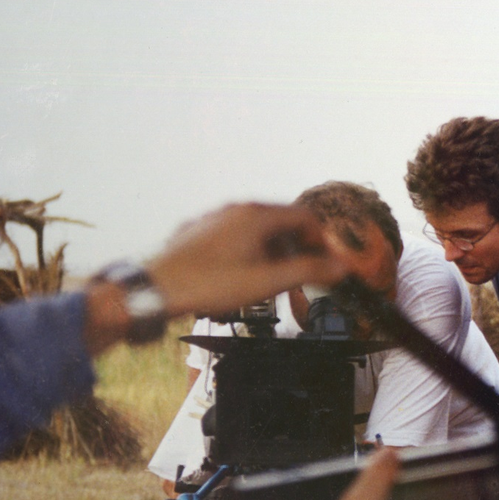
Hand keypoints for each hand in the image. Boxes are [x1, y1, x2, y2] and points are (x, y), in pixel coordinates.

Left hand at [146, 203, 350, 318]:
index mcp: (256, 215)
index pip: (304, 217)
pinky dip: (247, 252)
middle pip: (281, 222)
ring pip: (255, 229)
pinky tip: (240, 277)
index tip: (325, 262)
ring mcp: (214, 219)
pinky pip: (233, 237)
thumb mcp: (269, 282)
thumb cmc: (208, 284)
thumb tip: (341, 267)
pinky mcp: (198, 232)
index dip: (321, 240)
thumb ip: (309, 271)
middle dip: (296, 247)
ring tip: (271, 281)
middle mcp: (235, 210)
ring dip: (272, 251)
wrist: (157, 290)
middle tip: (301, 276)